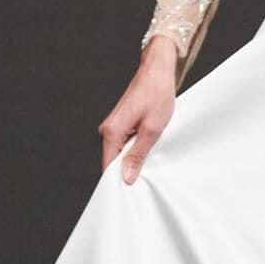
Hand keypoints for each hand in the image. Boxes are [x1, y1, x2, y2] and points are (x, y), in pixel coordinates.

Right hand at [99, 36, 178, 182]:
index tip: (131, 193)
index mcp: (111, 132)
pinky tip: (148, 149)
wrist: (157, 70)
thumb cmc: (156, 95)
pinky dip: (135, 149)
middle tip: (145, 179)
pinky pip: (124, 144)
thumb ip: (137, 154)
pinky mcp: (121, 123)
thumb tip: (125, 177)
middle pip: (112, 161)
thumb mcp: (152, 130)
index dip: (118, 181)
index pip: (108, 166)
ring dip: (133, 158)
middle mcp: (107, 129)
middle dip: (127, 171)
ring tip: (150, 161)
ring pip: (120, 152)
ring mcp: (113, 126)